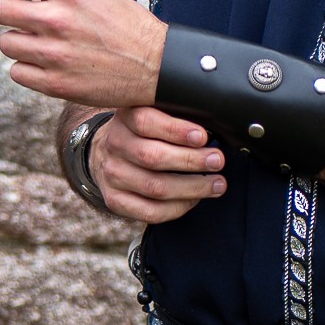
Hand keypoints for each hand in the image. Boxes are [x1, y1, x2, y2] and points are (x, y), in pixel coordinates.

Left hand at [0, 0, 165, 106]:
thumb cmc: (128, 27)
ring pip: (6, 43)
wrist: (158, 67)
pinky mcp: (55, 84)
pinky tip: (49, 66)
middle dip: (11, 14)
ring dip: (21, 44)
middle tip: (29, 22)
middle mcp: (57, 18)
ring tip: (44, 45)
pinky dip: (29, 69)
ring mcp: (54, 53)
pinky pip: (17, 72)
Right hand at [90, 106, 226, 222]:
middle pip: (152, 157)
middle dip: (191, 161)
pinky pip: (151, 211)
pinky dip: (178, 207)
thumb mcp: (154, 113)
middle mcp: (115, 145)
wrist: (107, 154)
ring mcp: (112, 175)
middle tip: (217, 161)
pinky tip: (195, 199)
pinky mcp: (115, 200)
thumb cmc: (144, 133)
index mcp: (126, 117)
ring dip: (192, 188)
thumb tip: (212, 128)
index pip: (145, 122)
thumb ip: (176, 115)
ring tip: (216, 184)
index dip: (176, 130)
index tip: (202, 136)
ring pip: (155, 187)